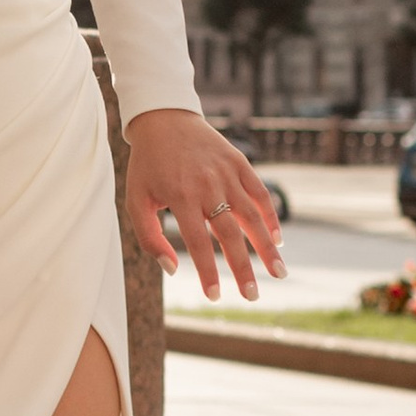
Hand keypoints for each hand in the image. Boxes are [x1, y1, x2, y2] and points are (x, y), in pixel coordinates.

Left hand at [124, 110, 284, 298]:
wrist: (164, 119)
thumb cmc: (148, 166)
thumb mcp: (137, 200)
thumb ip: (150, 237)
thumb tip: (173, 270)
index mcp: (180, 197)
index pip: (198, 244)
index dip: (208, 272)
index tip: (215, 297)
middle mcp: (207, 186)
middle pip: (231, 235)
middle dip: (243, 269)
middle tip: (252, 297)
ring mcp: (226, 173)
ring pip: (252, 216)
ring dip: (267, 247)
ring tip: (279, 273)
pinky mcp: (239, 162)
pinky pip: (260, 193)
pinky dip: (271, 216)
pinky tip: (277, 240)